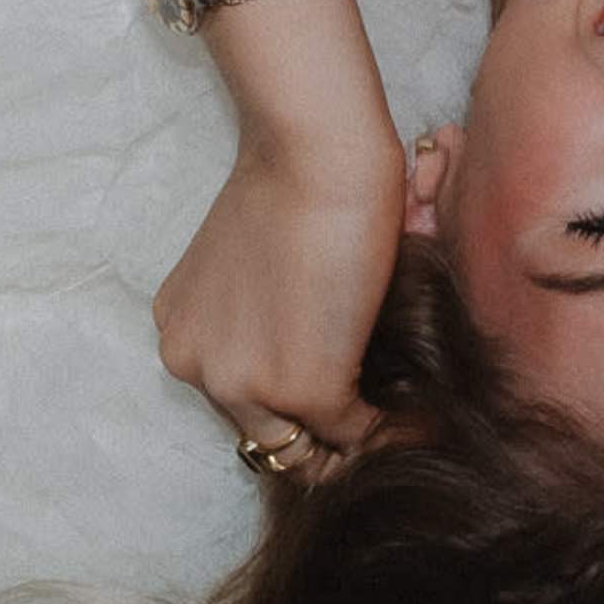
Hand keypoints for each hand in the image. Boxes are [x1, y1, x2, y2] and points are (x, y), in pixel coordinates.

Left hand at [151, 128, 400, 477]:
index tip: (337, 392)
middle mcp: (197, 368)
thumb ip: (261, 314)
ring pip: (304, 449)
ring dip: (352, 441)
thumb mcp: (251, 260)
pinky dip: (393, 429)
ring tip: (397, 424)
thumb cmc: (296, 179)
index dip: (288, 404)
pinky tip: (422, 415)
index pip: (236, 399)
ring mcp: (246, 385)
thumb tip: (316, 348)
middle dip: (316, 434)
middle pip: (264, 434)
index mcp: (181, 332)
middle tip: (370, 420)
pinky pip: (357, 434)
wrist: (318, 154)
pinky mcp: (305, 391)